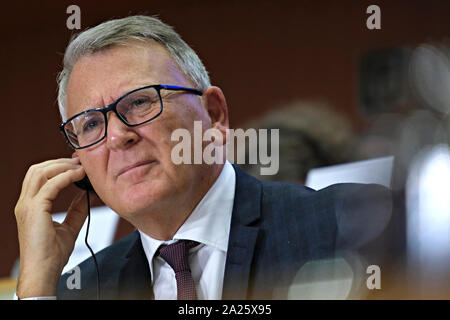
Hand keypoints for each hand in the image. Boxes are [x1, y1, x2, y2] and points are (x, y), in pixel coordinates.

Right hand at [15, 157, 89, 297]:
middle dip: (59, 161)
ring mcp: (27, 206)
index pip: (39, 176)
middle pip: (37, 169)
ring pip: (40, 172)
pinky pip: (51, 185)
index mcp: (30, 206)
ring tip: (81, 167)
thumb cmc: (52, 255)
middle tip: (80, 161)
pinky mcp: (34, 210)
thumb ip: (77, 210)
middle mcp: (25, 203)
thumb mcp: (69, 227)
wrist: (43, 273)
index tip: (77, 164)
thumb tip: (88, 194)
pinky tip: (79, 176)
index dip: (58, 166)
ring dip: (62, 166)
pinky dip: (66, 177)